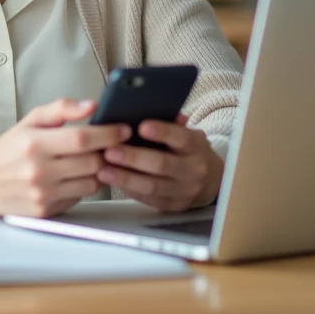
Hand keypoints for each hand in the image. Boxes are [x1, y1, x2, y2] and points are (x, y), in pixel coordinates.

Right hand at [0, 98, 131, 217]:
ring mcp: (43, 194)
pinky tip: (73, 176)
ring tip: (89, 160)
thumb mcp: (30, 120)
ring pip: (92, 182)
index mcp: (35, 143)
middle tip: (108, 145)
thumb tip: (91, 105)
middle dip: (106, 152)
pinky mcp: (46, 211)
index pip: (82, 138)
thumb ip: (62, 109)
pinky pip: (80, 197)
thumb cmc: (10, 148)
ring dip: (97, 170)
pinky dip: (83, 186)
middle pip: (93, 162)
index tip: (124, 129)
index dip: (109, 133)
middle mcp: (39, 171)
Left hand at [97, 114, 223, 211]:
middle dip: (134, 158)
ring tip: (103, 170)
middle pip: (162, 164)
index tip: (141, 126)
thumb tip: (152, 107)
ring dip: (125, 178)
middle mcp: (192, 170)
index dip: (162, 132)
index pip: (181, 137)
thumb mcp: (188, 134)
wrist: (211, 181)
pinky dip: (128, 190)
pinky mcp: (172, 206)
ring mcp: (183, 191)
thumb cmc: (189, 150)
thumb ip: (172, 123)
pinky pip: (147, 199)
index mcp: (196, 146)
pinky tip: (112, 182)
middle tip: (110, 150)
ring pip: (151, 186)